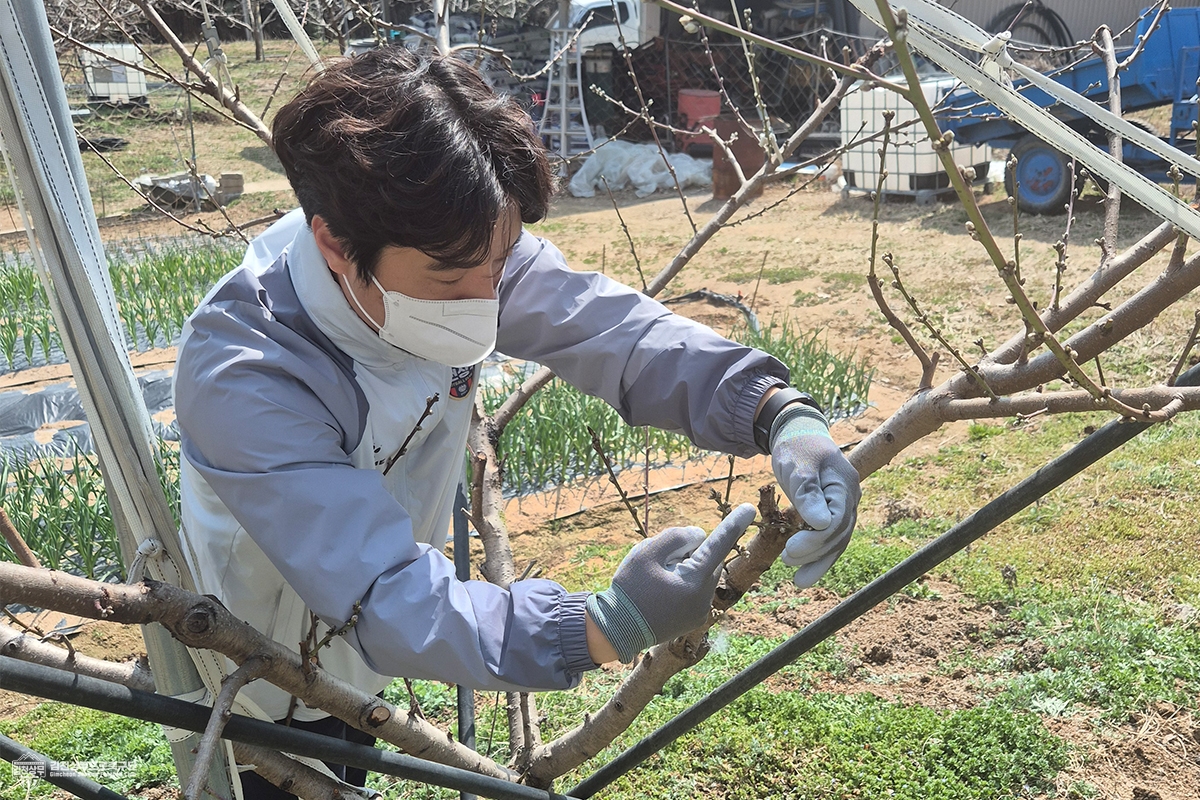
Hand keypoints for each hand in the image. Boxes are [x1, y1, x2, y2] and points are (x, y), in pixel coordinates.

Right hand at [586, 503, 756, 662]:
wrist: (616, 631)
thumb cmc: (629, 589)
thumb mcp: (646, 553)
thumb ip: (675, 537)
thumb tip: (699, 536)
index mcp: (693, 582)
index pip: (718, 545)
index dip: (733, 524)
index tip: (749, 508)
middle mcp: (704, 599)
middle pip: (705, 559)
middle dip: (686, 553)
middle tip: (658, 565)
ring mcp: (701, 612)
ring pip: (701, 574)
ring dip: (685, 568)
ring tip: (656, 583)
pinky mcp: (695, 619)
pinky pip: (696, 590)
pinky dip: (683, 583)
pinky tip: (661, 594)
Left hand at [770, 407, 860, 587]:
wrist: (799, 434)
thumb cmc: (797, 448)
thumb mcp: (798, 467)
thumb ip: (808, 493)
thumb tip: (821, 524)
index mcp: (844, 484)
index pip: (836, 521)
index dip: (815, 540)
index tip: (790, 550)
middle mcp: (851, 497)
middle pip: (839, 534)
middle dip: (815, 552)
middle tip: (787, 561)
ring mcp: (845, 505)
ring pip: (837, 540)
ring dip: (819, 561)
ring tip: (799, 580)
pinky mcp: (834, 511)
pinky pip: (831, 537)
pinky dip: (819, 554)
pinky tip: (804, 569)